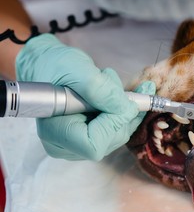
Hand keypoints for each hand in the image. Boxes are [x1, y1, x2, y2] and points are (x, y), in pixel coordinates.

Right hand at [16, 34, 155, 159]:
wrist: (47, 65)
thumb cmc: (53, 66)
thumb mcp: (76, 70)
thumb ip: (99, 89)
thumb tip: (126, 108)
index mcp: (55, 134)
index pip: (94, 143)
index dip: (114, 124)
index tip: (125, 100)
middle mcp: (67, 146)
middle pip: (111, 139)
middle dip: (124, 111)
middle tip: (127, 84)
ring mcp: (80, 144)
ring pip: (119, 133)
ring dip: (125, 107)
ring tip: (109, 81)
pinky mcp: (91, 136)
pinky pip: (118, 128)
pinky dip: (125, 109)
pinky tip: (118, 92)